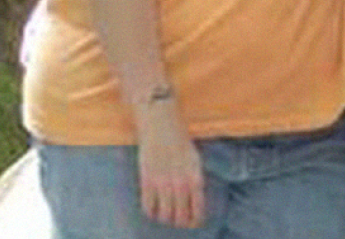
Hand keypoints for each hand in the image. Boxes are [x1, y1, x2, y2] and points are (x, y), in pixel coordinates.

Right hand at [136, 106, 204, 227]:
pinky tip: (153, 208)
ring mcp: (163, 183)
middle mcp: (181, 183)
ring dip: (165, 218)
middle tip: (178, 219)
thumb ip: (193, 179)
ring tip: (165, 214)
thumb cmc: (179, 138)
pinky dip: (151, 212)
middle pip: (180, 218)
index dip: (195, 221)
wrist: (161, 122)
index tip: (192, 223)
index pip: (197, 210)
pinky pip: (148, 207)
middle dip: (180, 222)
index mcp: (195, 177)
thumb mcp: (194, 159)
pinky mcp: (147, 180)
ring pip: (165, 216)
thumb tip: (192, 200)